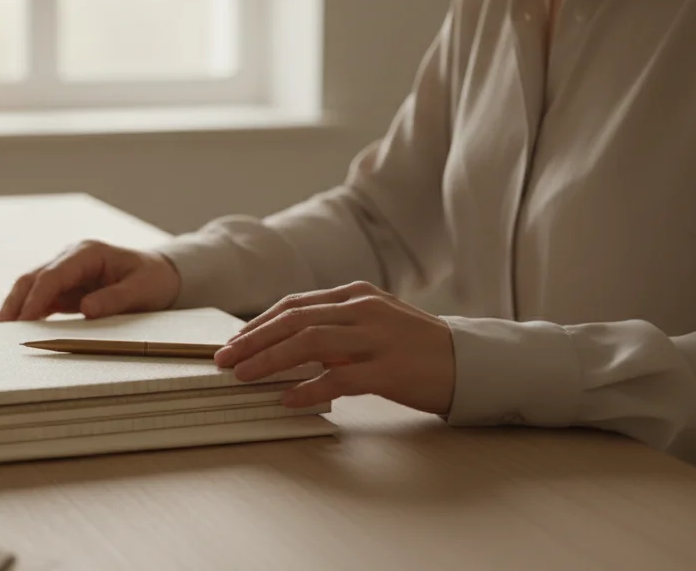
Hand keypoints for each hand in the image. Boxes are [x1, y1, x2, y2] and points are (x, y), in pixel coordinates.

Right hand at [0, 240, 181, 321]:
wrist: (160, 276)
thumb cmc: (152, 280)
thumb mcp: (141, 290)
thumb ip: (115, 299)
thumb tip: (87, 309)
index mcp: (88, 253)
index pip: (53, 274)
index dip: (36, 298)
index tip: (24, 321)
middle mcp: (71, 258)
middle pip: (32, 278)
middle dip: (14, 304)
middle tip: (0, 332)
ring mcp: (66, 272)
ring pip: (31, 289)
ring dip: (16, 310)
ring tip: (1, 336)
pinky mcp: (65, 288)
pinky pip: (41, 301)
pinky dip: (28, 315)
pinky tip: (18, 333)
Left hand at [212, 281, 455, 414]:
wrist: (471, 362)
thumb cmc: (417, 347)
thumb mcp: (374, 325)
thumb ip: (335, 329)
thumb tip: (287, 347)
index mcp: (356, 295)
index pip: (294, 304)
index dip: (259, 324)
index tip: (234, 342)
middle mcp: (363, 309)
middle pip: (294, 320)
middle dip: (253, 341)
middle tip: (224, 360)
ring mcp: (377, 337)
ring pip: (309, 342)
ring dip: (270, 360)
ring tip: (244, 377)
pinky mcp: (389, 369)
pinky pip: (339, 377)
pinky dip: (308, 388)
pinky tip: (287, 399)